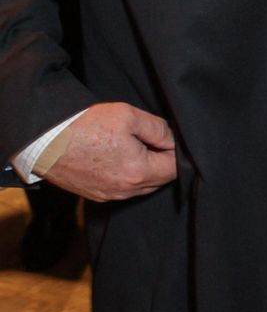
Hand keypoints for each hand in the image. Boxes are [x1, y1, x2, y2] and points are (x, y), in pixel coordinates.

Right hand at [42, 103, 176, 201]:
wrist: (46, 141)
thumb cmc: (85, 125)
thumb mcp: (128, 116)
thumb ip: (158, 129)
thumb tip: (173, 140)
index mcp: (137, 172)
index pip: (175, 169)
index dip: (175, 150)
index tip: (165, 137)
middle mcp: (125, 191)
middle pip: (161, 179)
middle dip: (162, 160)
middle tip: (149, 138)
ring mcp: (110, 196)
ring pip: (143, 186)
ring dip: (146, 169)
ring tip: (131, 146)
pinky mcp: (97, 195)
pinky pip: (124, 189)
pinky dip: (128, 175)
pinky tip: (118, 157)